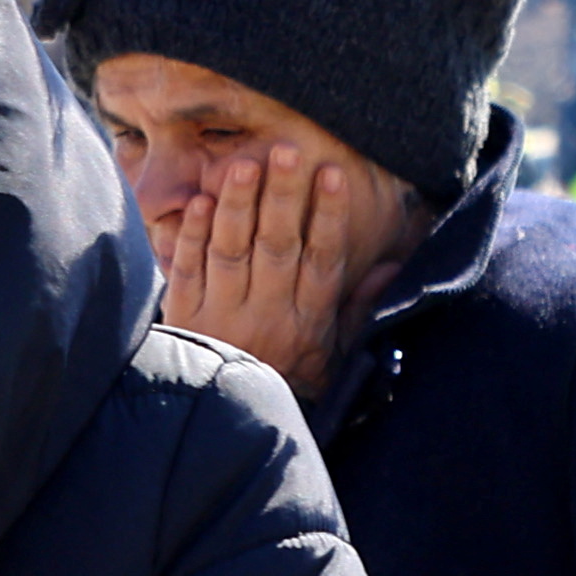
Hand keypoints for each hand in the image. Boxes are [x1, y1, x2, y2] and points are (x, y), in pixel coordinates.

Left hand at [152, 147, 370, 400]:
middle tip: (288, 152)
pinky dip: (193, 234)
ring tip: (243, 164)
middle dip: (283, 197)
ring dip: (238, 205)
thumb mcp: (335, 355)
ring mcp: (223, 313)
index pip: (323, 259)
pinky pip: (189, 269)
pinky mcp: (186, 315)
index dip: (329, 216)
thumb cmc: (290, 381)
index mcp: (309, 320)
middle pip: (278, 246)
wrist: (227, 423)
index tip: (333, 175)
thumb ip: (358, 309)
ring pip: (232, 250)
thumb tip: (390, 267)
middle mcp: (269, 312)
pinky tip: (200, 201)